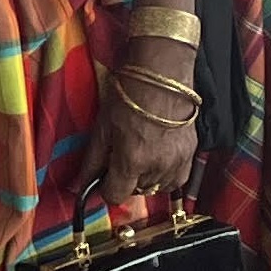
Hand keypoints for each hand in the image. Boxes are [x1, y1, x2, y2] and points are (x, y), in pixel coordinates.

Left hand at [95, 41, 201, 201]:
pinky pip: (177, 179)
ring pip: (158, 188)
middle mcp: (158, 167)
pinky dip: (165, 174)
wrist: (162, 74)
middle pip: (136, 191)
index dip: (105, 188)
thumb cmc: (127, 96)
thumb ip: (92, 161)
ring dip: (146, 178)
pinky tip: (157, 156)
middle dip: (125, 180)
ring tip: (140, 154)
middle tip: (121, 156)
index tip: (103, 176)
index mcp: (132, 160)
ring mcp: (178, 162)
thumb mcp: (102, 128)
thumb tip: (78, 186)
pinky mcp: (192, 154)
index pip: (115, 195)